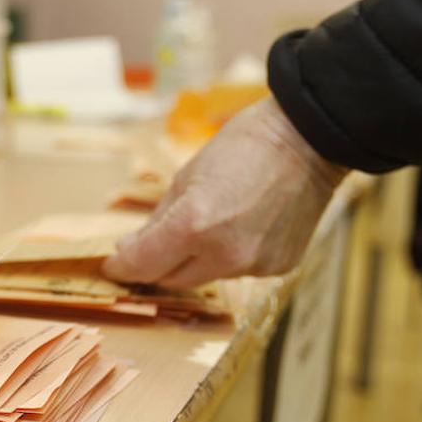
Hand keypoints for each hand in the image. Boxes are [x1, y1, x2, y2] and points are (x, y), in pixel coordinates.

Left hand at [102, 98, 347, 288]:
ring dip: (196, 259)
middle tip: (148, 248)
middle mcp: (223, 254)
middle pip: (171, 279)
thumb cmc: (243, 146)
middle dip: (156, 265)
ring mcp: (253, 265)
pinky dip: (231, 254)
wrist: (309, 141)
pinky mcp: (277, 267)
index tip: (113, 264)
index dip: (122, 267)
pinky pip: (240, 270)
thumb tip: (132, 248)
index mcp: (193, 226)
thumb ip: (158, 220)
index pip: (143, 265)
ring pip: (207, 276)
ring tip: (211, 222)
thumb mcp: (187, 176)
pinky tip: (243, 226)